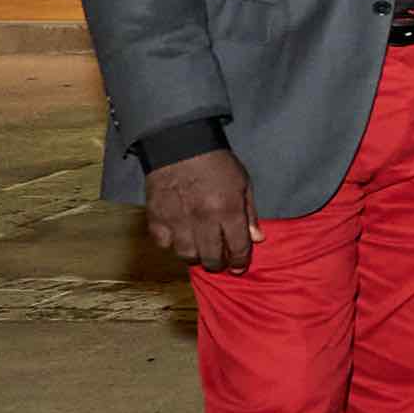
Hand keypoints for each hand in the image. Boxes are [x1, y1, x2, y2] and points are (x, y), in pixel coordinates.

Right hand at [143, 148, 255, 270]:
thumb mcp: (243, 183)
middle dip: (219, 264)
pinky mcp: (156, 216)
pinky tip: (179, 238)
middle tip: (220, 262)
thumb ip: (249, 213)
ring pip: (186, 255)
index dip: (240, 261)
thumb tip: (257, 239)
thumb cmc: (216, 163)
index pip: (238, 246)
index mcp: (227, 209)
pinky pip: (163, 243)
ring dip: (196, 257)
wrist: (179, 144)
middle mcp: (202, 218)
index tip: (240, 267)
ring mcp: (177, 219)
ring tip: (201, 252)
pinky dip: (171, 245)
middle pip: (211, 257)